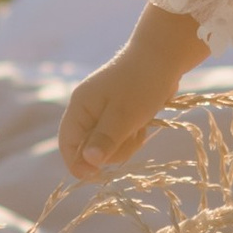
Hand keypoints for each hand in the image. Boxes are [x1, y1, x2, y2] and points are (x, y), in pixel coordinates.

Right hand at [57, 6, 207, 179]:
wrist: (164, 55)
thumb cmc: (142, 83)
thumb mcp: (124, 115)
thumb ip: (105, 139)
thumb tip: (88, 162)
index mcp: (80, 106)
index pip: (67, 144)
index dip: (78, 163)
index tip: (97, 176)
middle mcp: (87, 109)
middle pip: (89, 148)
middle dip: (111, 151)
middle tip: (132, 137)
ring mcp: (103, 111)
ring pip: (107, 145)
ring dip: (125, 144)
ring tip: (140, 127)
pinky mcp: (119, 113)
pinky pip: (120, 136)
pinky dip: (132, 135)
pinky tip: (144, 123)